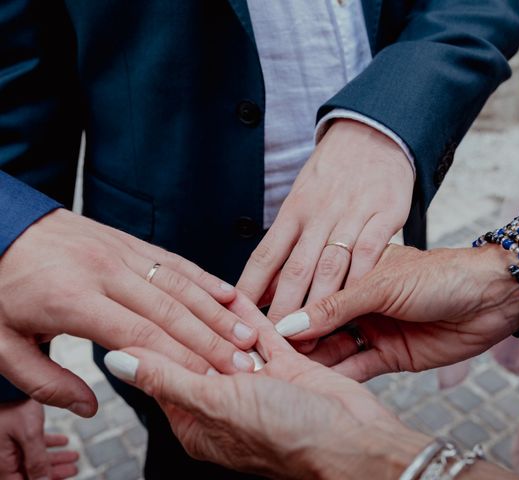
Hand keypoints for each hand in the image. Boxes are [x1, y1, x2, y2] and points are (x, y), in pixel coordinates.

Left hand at [0, 209, 257, 416]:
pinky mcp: (129, 241)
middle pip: (169, 310)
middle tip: (243, 364)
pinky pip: (174, 260)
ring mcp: (120, 252)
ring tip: (248, 334)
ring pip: (180, 284)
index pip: (139, 334)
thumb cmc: (0, 286)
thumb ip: (43, 382)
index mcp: (71, 300)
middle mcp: (104, 271)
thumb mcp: (1, 344)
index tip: (210, 382)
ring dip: (217, 311)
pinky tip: (229, 293)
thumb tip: (88, 407)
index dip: (179, 361)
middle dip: (211, 341)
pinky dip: (204, 278)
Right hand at [0, 399, 77, 479]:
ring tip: (73, 456)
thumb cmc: (12, 406)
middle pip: (29, 472)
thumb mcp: (29, 435)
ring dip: (54, 458)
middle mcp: (3, 456)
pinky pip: (30, 445)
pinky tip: (62, 441)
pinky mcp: (12, 433)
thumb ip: (37, 461)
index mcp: (3, 463)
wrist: (5, 386)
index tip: (60, 479)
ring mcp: (7, 445)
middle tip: (72, 469)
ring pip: (32, 458)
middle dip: (53, 472)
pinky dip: (47, 445)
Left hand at [104, 294, 430, 478]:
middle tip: (161, 280)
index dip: (148, 338)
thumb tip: (115, 361)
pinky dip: (247, 314)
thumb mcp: (219, 405)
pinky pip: (261, 333)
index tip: (132, 303)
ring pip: (227, 339)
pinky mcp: (287, 366)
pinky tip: (234, 291)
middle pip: (195, 352)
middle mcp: (226, 402)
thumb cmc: (290, 437)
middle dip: (181, 319)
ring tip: (194, 278)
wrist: (355, 442)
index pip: (163, 372)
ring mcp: (258, 383)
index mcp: (200, 421)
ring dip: (215, 312)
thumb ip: (167, 378)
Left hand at [238, 119, 413, 328]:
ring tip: (307, 339)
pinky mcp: (386, 213)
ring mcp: (353, 213)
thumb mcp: (302, 201)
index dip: (249, 289)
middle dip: (281, 308)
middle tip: (271, 344)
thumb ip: (285, 245)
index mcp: (294, 210)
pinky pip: (370, 252)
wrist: (374, 133)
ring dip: (317, 305)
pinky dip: (359, 281)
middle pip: (295, 268)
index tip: (236, 319)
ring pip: (331, 265)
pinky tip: (352, 308)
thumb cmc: (333, 175)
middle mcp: (319, 213)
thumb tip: (258, 289)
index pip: (265, 255)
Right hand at [273, 244, 518, 380]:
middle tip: (266, 354)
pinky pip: (356, 366)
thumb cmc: (442, 275)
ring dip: (313, 360)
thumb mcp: (382, 284)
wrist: (493, 299)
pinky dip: (339, 375)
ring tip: (285, 372)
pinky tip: (318, 383)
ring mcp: (374, 328)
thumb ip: (336, 306)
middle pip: (319, 322)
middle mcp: (361, 300)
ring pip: (334, 346)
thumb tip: (292, 322)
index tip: (258, 320)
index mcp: (356, 270)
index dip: (287, 305)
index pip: (312, 289)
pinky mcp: (389, 354)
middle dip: (296, 337)